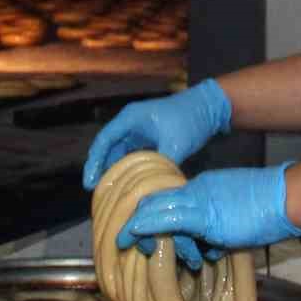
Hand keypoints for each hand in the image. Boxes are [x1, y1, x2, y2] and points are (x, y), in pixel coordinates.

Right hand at [80, 79, 231, 188]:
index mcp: (130, 119)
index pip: (104, 141)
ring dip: (114, 170)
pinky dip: (128, 168)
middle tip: (96, 193)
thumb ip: (161, 166)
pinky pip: (132, 155)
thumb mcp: (176, 144)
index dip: (94, 162)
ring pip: (120, 153)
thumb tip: (152, 191)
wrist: (210, 107)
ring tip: (109, 193)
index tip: (89, 183)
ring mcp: (139, 130)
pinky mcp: (149, 138)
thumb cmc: (191, 120)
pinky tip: (127, 185)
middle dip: (101, 169)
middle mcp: (130, 123)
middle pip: (108, 148)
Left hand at [115, 164, 300, 268]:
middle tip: (124, 239)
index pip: (166, 197)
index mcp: (203, 189)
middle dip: (137, 219)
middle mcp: (197, 191)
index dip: (148, 212)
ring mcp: (201, 201)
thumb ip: (215, 229)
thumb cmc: (268, 208)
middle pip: (156, 199)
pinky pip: (170, 219)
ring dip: (138, 226)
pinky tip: (136, 234)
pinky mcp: (207, 216)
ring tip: (125, 242)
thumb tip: (207, 248)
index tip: (135, 228)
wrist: (287, 198)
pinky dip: (149, 226)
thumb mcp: (234, 217)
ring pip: (158, 208)